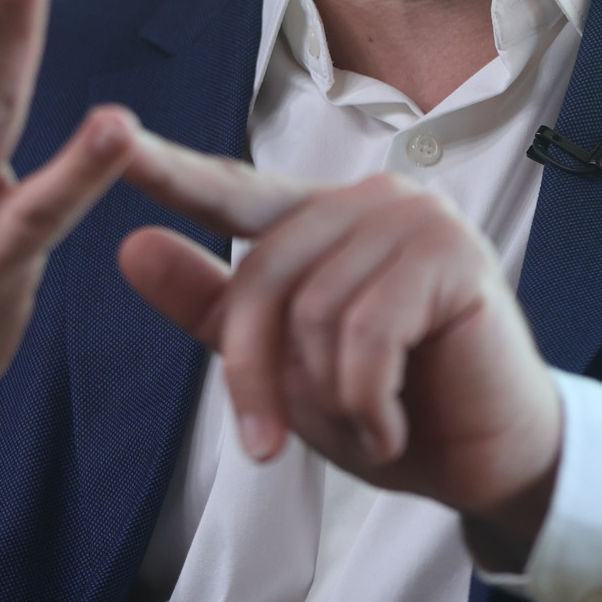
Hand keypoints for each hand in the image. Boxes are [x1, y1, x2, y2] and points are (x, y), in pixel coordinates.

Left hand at [117, 132, 562, 569]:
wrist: (491, 462)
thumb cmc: (391, 406)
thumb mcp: (284, 366)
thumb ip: (212, 305)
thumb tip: (129, 244)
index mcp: (322, 218)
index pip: (232, 189)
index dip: (170, 170)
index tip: (110, 138)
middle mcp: (370, 199)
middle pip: (264, 274)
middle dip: (254, 373)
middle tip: (264, 446)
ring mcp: (417, 219)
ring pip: (314, 310)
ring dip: (326, 397)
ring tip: (366, 422)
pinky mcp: (454, 257)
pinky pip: (366, 335)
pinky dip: (366, 403)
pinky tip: (391, 427)